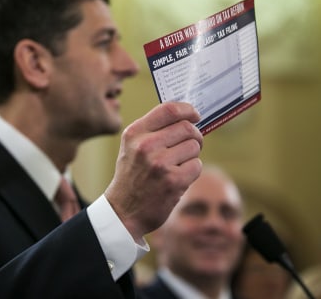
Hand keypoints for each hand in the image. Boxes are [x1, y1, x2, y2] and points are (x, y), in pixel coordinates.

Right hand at [104, 102, 202, 240]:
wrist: (123, 211)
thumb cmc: (133, 175)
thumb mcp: (133, 146)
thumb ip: (154, 129)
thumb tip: (188, 116)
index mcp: (135, 133)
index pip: (169, 109)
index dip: (188, 110)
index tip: (195, 115)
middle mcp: (145, 146)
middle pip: (188, 128)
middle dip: (194, 136)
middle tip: (189, 146)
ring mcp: (159, 163)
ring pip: (194, 147)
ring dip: (192, 156)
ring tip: (176, 166)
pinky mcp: (173, 181)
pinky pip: (197, 165)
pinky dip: (192, 172)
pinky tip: (178, 178)